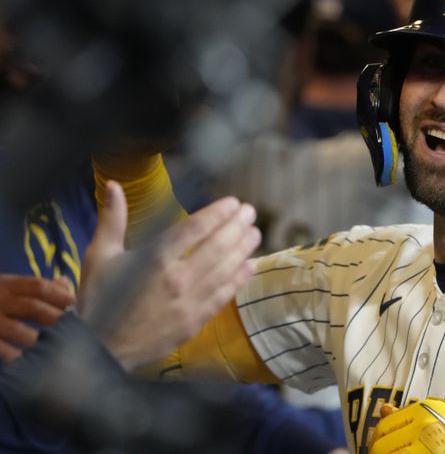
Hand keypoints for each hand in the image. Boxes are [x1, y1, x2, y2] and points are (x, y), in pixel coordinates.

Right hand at [0, 274, 74, 361]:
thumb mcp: (5, 285)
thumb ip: (33, 286)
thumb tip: (65, 283)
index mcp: (6, 284)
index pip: (37, 287)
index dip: (57, 294)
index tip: (72, 304)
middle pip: (30, 307)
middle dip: (52, 318)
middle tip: (69, 330)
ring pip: (14, 329)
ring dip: (33, 339)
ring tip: (49, 351)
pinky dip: (8, 354)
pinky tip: (21, 364)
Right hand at [79, 181, 260, 370]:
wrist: (98, 350)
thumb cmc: (98, 299)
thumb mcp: (100, 256)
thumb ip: (112, 219)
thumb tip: (113, 184)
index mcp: (155, 257)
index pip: (196, 228)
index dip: (218, 212)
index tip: (233, 202)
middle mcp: (177, 277)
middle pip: (217, 246)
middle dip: (237, 226)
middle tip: (251, 212)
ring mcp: (188, 302)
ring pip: (225, 269)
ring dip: (243, 249)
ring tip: (255, 233)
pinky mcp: (194, 322)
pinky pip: (223, 296)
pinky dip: (238, 280)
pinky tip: (250, 266)